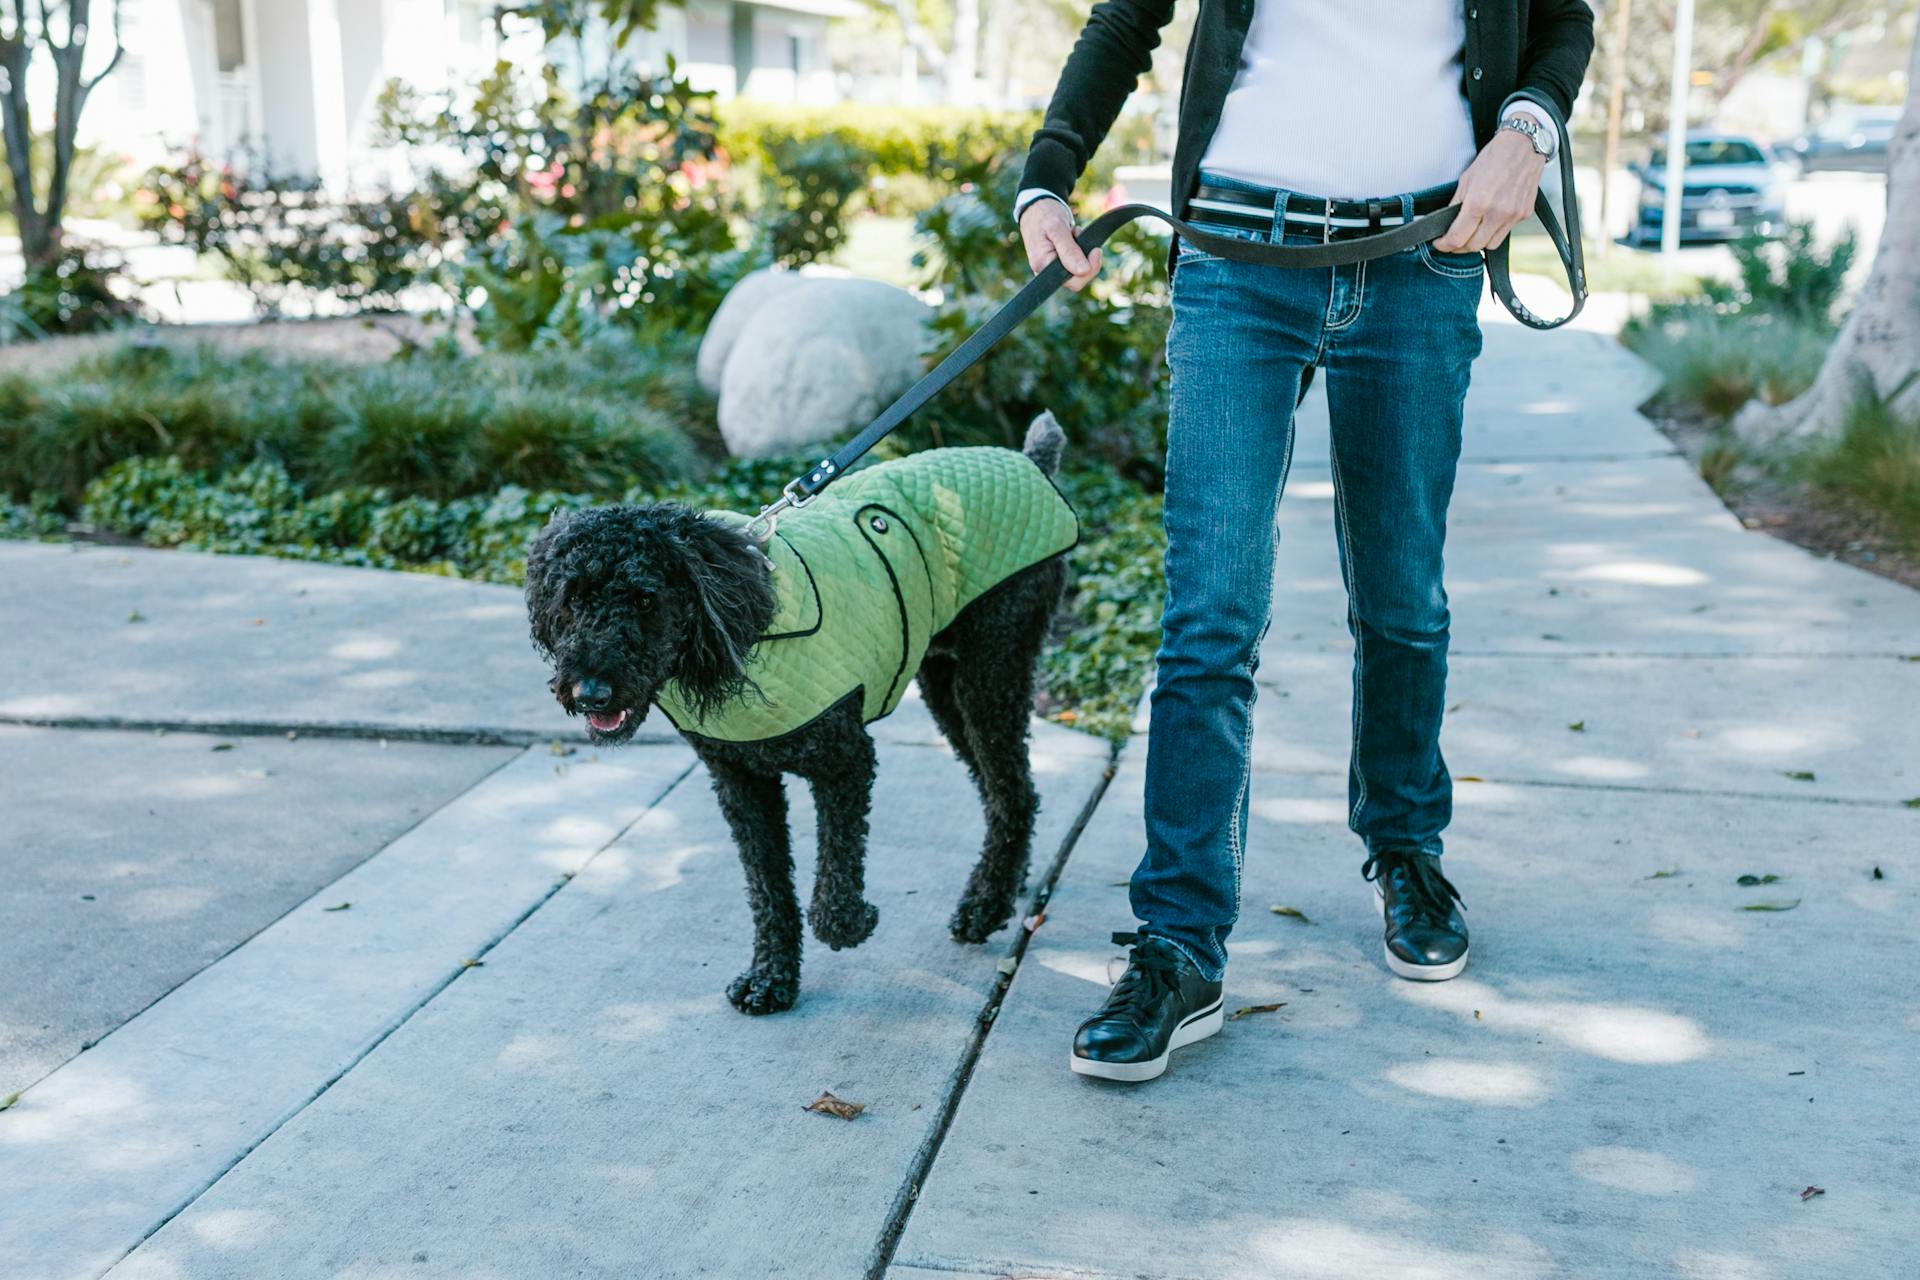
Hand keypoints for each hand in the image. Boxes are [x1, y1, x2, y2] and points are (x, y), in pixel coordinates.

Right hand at [1019, 197, 1102, 291]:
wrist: (1036, 206)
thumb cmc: (1044, 214)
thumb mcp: (1057, 228)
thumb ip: (1069, 250)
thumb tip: (1083, 271)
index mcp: (1043, 265)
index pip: (1073, 282)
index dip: (1089, 269)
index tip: (1096, 249)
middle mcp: (1045, 271)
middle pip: (1077, 279)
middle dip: (1087, 259)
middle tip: (1084, 237)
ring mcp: (1050, 268)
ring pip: (1078, 271)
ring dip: (1083, 252)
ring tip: (1074, 233)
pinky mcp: (1057, 262)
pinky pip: (1075, 263)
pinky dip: (1079, 250)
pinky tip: (1073, 237)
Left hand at [1433, 127, 1546, 252]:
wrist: (1524, 145)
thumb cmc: (1493, 158)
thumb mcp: (1466, 179)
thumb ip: (1456, 205)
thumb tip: (1446, 224)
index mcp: (1478, 203)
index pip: (1457, 238)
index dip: (1444, 245)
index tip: (1440, 243)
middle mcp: (1498, 213)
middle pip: (1474, 246)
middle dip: (1459, 246)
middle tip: (1453, 239)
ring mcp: (1513, 215)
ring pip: (1490, 244)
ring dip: (1478, 242)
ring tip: (1471, 231)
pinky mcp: (1524, 214)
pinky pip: (1505, 232)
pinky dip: (1494, 231)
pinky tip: (1489, 220)